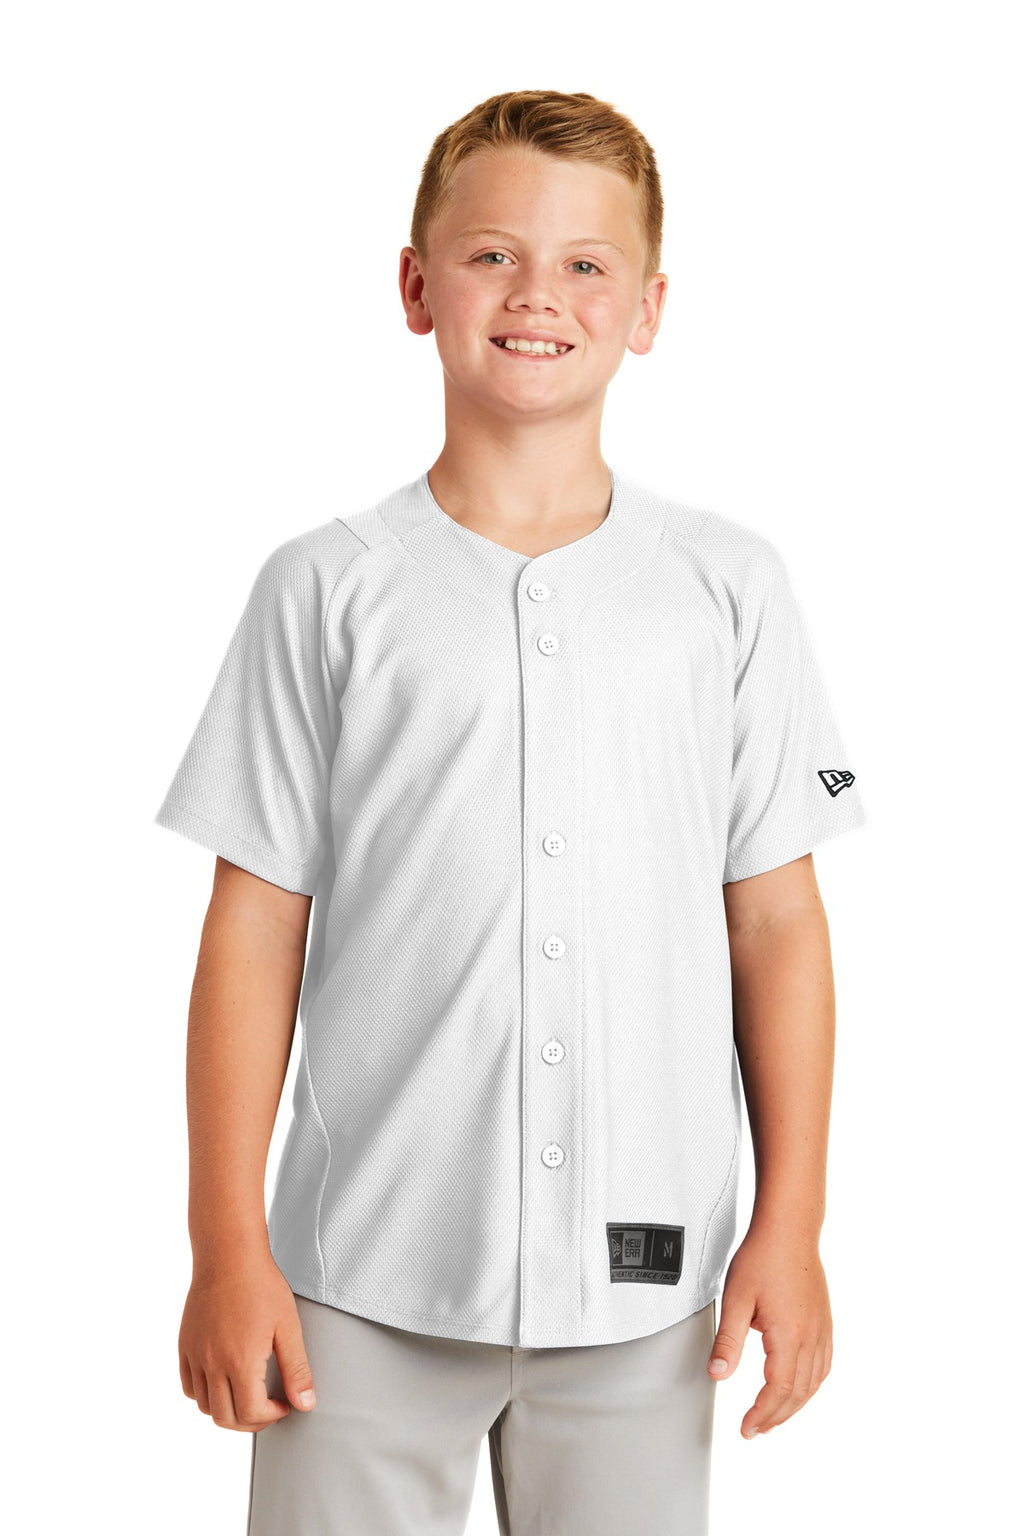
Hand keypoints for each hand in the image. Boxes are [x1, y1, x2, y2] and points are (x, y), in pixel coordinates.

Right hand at [179, 1248, 316, 1431]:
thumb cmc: (262, 1286)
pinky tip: (225, 1380)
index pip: (252, 1414)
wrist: (229, 1255)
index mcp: (240, 1362)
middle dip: (251, 1421)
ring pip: (205, 1406)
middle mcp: (212, 1364)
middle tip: (269, 1407)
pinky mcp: (185, 1346)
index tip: (285, 1404)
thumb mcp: (288, 1327)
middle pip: (226, 1418)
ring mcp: (195, 1356)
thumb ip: (297, 1370)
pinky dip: (205, 1394)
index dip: (272, 1416)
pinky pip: (189, 1387)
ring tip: (248, 1394)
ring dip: (228, 1410)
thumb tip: (305, 1405)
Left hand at [705, 1225, 832, 1438]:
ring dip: (793, 1405)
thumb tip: (718, 1374)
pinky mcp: (825, 1321)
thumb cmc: (762, 1257)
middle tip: (755, 1430)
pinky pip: (824, 1365)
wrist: (789, 1229)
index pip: (777, 1389)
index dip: (762, 1414)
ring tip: (773, 1417)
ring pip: (813, 1382)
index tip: (747, 1428)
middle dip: (776, 1416)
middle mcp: (811, 1336)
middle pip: (797, 1393)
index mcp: (789, 1334)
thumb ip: (728, 1340)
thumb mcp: (736, 1298)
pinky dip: (810, 1385)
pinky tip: (799, 1388)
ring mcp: (822, 1329)